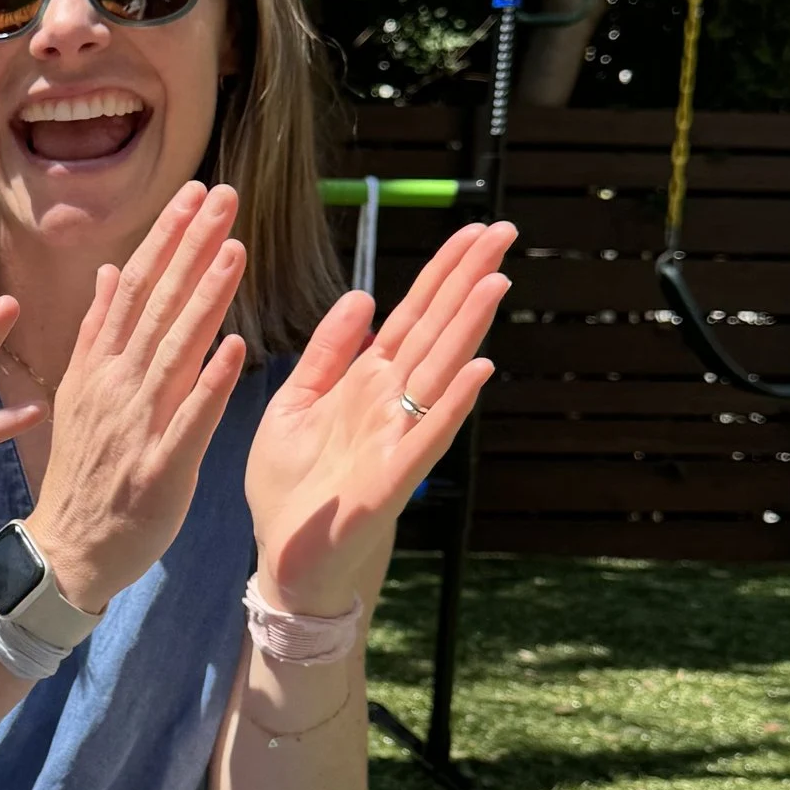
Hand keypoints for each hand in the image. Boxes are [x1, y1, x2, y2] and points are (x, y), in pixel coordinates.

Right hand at [23, 180, 250, 614]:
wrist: (68, 550)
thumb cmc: (86, 472)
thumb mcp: (81, 394)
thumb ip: (98, 332)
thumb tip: (108, 271)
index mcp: (99, 366)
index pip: (134, 286)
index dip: (166, 237)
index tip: (196, 193)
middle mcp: (115, 387)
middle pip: (155, 305)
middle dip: (191, 247)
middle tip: (224, 196)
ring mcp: (136, 427)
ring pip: (173, 352)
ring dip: (204, 299)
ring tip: (235, 250)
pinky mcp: (158, 470)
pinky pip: (188, 422)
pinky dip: (210, 385)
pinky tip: (235, 348)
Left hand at [244, 217, 515, 616]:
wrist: (282, 561)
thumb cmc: (291, 490)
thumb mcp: (294, 405)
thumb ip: (327, 354)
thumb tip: (362, 295)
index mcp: (365, 383)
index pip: (412, 315)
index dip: (442, 272)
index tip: (475, 228)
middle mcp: (389, 404)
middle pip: (436, 330)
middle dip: (468, 280)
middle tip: (507, 230)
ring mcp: (396, 440)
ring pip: (439, 372)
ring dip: (469, 328)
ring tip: (497, 282)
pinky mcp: (391, 481)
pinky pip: (426, 437)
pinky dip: (453, 405)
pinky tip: (480, 370)